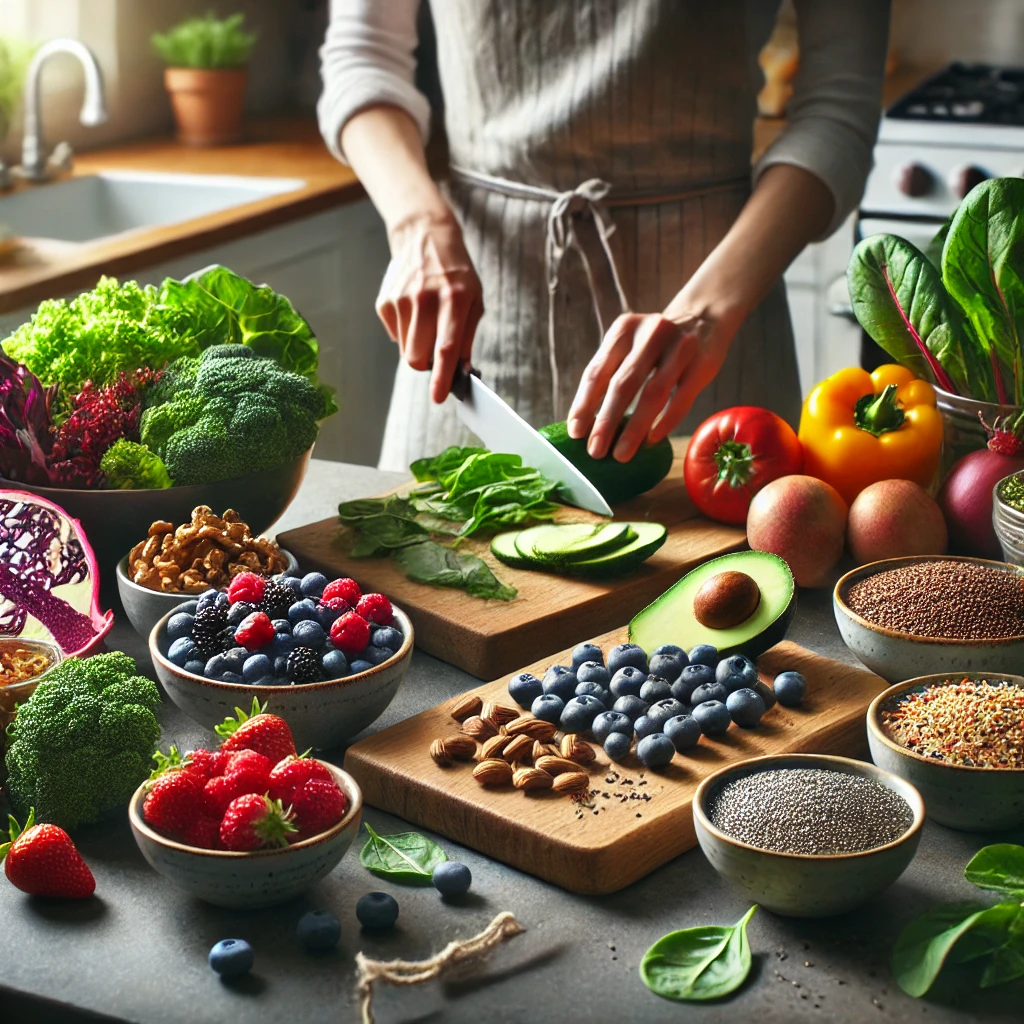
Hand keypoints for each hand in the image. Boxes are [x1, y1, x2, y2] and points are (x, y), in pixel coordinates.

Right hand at [376, 211, 483, 402]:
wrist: (425, 237)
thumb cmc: (456, 273)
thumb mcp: (474, 299)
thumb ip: (467, 336)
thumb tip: (461, 370)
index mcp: (454, 299)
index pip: (445, 347)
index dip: (441, 376)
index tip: (438, 396)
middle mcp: (425, 299)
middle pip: (417, 357)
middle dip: (427, 366)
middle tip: (436, 354)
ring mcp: (401, 299)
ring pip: (405, 350)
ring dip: (418, 348)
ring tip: (428, 324)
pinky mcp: (385, 301)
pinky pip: (395, 336)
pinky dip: (406, 333)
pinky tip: (414, 311)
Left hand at [566, 299, 743, 462]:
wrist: (704, 315)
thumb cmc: (657, 343)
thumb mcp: (631, 344)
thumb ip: (612, 372)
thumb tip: (587, 422)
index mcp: (624, 330)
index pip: (597, 371)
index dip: (584, 404)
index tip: (576, 432)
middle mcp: (650, 334)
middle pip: (623, 384)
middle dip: (606, 422)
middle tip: (595, 451)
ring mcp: (679, 347)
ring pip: (653, 393)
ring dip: (634, 428)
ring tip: (621, 454)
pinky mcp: (703, 363)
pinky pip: (681, 398)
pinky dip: (665, 422)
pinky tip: (651, 440)